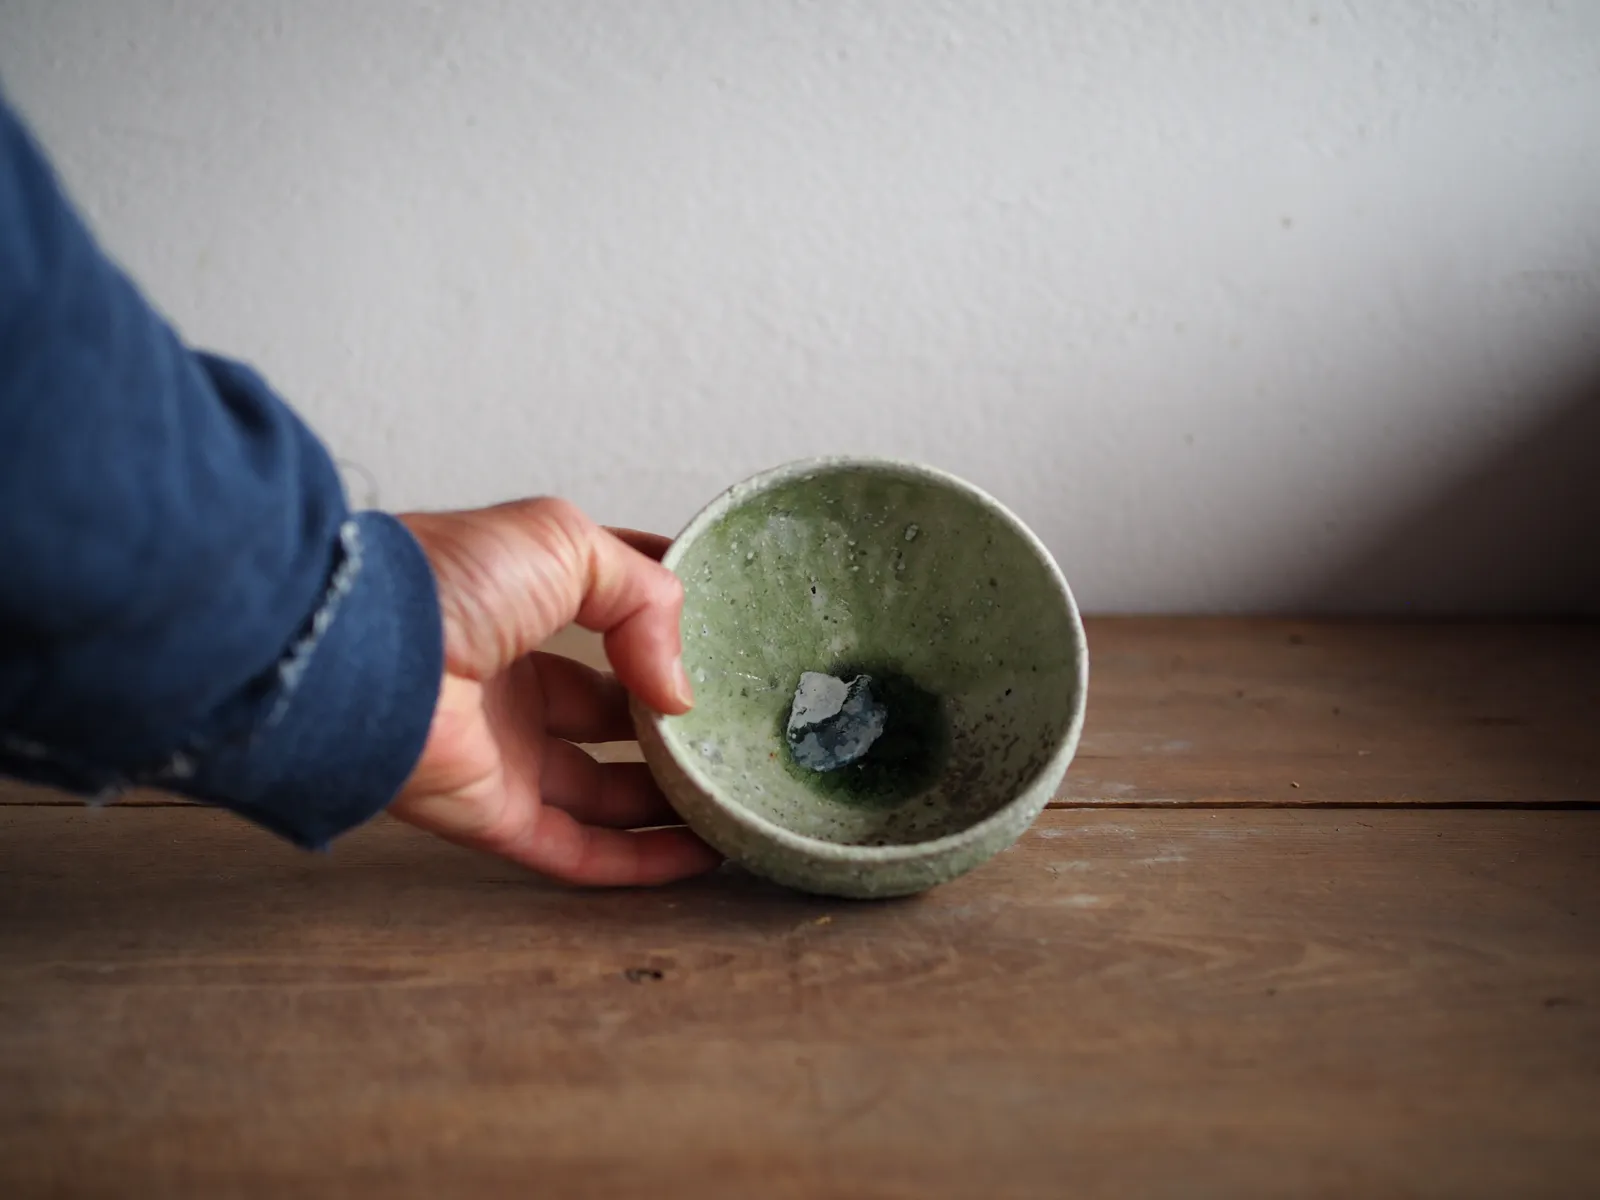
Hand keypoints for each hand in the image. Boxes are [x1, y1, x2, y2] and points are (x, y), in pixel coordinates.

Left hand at [389, 498, 719, 885]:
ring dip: (667, 798)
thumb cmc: (451, 581)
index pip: (605, 615)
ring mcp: (501, 754)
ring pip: (601, 791)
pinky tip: (703, 852)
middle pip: (608, 716)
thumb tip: (677, 689)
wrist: (365, 654)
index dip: (662, 625)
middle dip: (670, 724)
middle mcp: (510, 683)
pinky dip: (642, 859)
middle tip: (739, 731)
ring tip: (738, 796)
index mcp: (518, 606)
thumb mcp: (567, 544)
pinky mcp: (493, 817)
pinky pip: (578, 850)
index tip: (725, 639)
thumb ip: (643, 597)